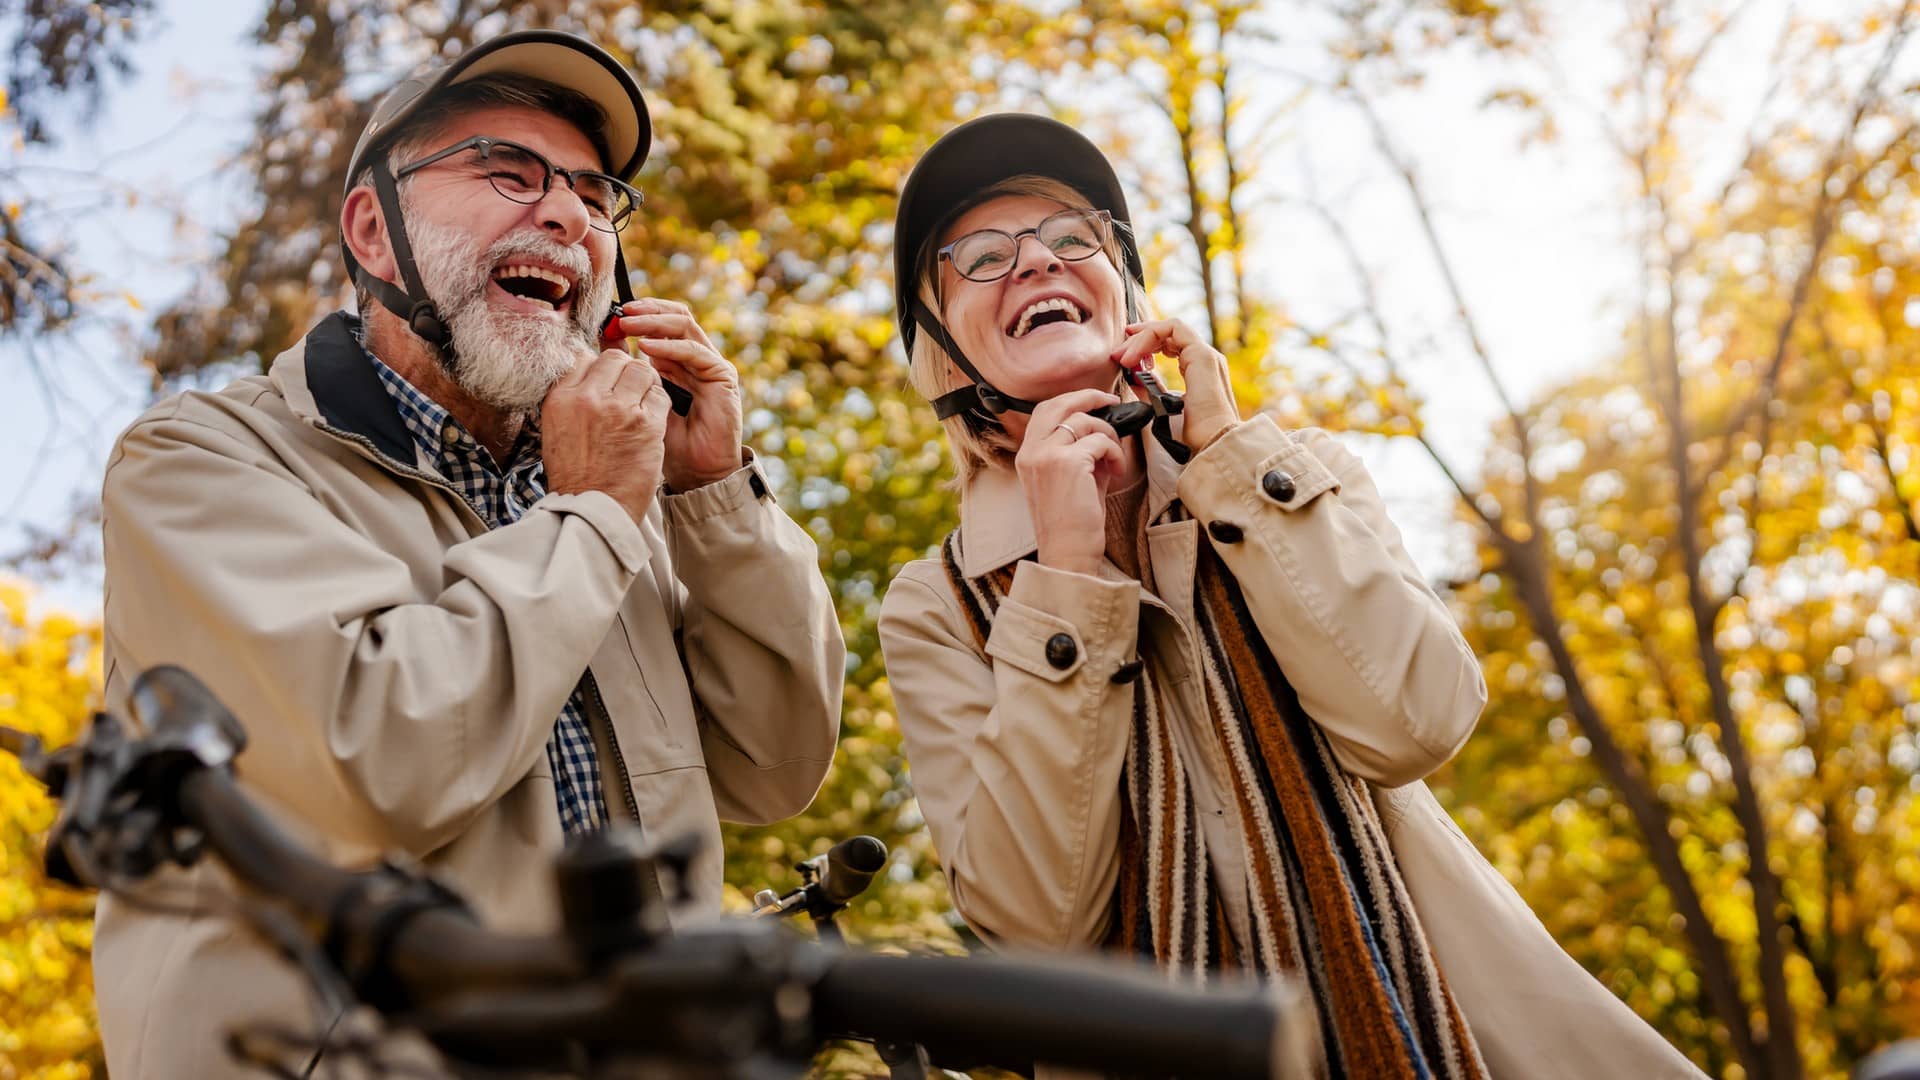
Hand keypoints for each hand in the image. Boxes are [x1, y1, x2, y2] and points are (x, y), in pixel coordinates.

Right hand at [541, 348, 672, 526]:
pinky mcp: (646, 424)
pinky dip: (660, 403)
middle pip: (616, 358)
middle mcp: (588, 398)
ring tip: (642, 405)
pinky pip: (661, 395)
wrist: (593, 510)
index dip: (602, 367)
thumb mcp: (557, 429)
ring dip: (646, 384)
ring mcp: (618, 409)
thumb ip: (571, 397)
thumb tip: (588, 366)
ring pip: (642, 370)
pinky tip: (653, 420)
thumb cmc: (576, 474)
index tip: (609, 382)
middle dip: (626, 371)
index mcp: (561, 398)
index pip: (586, 356)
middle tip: (630, 392)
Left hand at [605, 298, 742, 490]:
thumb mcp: (635, 400)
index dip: (634, 315)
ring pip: (683, 325)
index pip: (658, 321)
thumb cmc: (664, 440)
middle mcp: (693, 357)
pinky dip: (671, 347)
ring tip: (629, 324)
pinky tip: (648, 348)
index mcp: (673, 359)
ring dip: (654, 321)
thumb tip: (602, 341)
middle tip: (619, 313)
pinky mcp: (723, 377)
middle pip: (672, 316)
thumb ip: (625, 370)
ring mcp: (709, 365)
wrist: (695, 472)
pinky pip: (695, 352)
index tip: (606, 317)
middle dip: (644, 311)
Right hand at [1015, 389, 1128, 576]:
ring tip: (1114, 460)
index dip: (1071, 401)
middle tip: (1112, 402)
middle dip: (1090, 397)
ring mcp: (1047, 455)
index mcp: (1026, 455)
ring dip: (1108, 436)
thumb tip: (1103, 428)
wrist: (1068, 553)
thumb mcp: (1069, 479)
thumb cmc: (1071, 523)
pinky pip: (1100, 441)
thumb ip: (1078, 450)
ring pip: (1084, 421)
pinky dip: (1115, 453)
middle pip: (1059, 404)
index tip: (1095, 403)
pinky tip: (1116, 472)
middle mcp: (1031, 451)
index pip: (1044, 411)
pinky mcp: (1068, 463)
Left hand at [1111, 319, 1239, 451]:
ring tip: (1122, 357)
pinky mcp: (1202, 354)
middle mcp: (1204, 358)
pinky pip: (1172, 329)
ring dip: (1140, 338)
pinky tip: (1133, 358)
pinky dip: (1148, 337)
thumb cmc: (1192, 435)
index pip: (1171, 344)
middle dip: (1138, 339)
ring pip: (1169, 328)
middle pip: (1168, 333)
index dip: (1145, 344)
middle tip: (1117, 355)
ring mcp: (1204, 354)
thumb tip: (1134, 377)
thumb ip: (1150, 389)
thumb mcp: (1162, 407)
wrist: (1211, 445)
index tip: (1124, 357)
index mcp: (1199, 370)